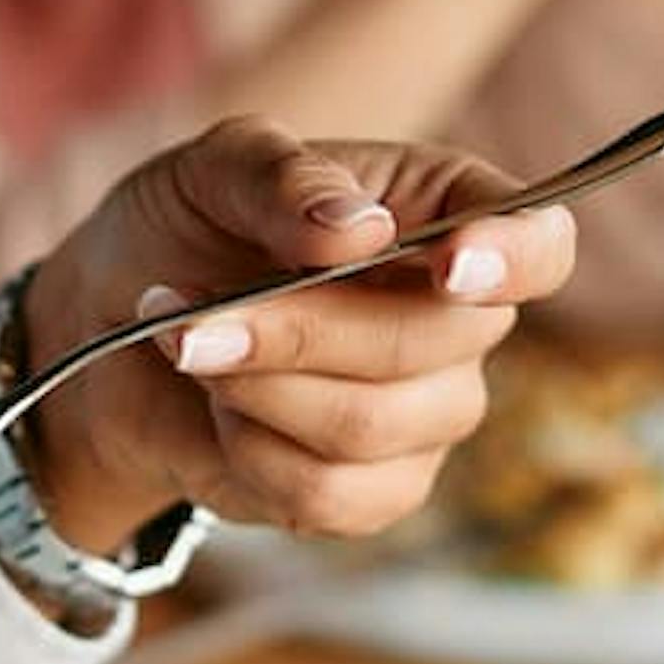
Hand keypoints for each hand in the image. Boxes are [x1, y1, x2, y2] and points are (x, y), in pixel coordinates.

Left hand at [13, 117, 578, 554]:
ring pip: (372, 425)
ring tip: (190, 346)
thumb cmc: (190, 228)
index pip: (540, 245)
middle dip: (296, 330)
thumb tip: (358, 229)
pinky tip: (221, 412)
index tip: (451, 265)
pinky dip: (250, 451)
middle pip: (435, 342)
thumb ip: (284, 179)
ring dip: (255, 388)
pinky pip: (332, 494)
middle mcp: (459, 321)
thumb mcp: (214, 169)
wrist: (122, 327)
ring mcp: (428, 413)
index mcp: (448, 214)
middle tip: (190, 314)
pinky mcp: (378, 491)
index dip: (514, 259)